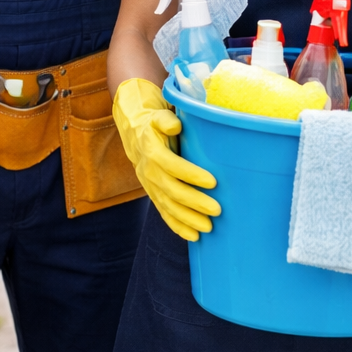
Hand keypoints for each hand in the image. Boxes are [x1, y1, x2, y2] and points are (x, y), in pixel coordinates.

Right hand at [112, 77, 219, 240]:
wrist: (134, 132)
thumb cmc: (156, 123)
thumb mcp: (159, 115)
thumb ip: (166, 120)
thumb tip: (176, 125)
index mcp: (152, 151)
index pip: (172, 165)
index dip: (191, 174)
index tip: (212, 181)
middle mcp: (149, 171)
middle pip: (172, 190)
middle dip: (194, 202)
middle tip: (217, 210)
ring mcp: (150, 186)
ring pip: (168, 206)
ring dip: (188, 219)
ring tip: (208, 227)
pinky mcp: (153, 195)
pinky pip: (164, 213)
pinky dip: (178, 226)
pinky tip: (193, 236)